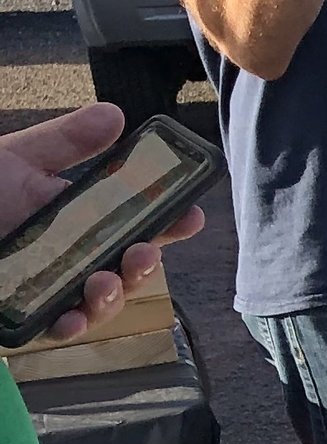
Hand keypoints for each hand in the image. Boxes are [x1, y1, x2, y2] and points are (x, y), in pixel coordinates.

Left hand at [0, 102, 205, 341]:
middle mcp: (66, 254)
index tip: (191, 216)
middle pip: (122, 267)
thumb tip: (116, 115)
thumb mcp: (16, 159)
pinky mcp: (19, 313)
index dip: (166, 222)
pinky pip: (52, 327)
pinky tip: (71, 316)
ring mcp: (44, 285)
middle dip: (143, 264)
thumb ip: (65, 142)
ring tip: (104, 283)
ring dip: (111, 297)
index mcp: (72, 216)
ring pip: (96, 302)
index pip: (131, 222)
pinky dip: (67, 324)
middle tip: (143, 253)